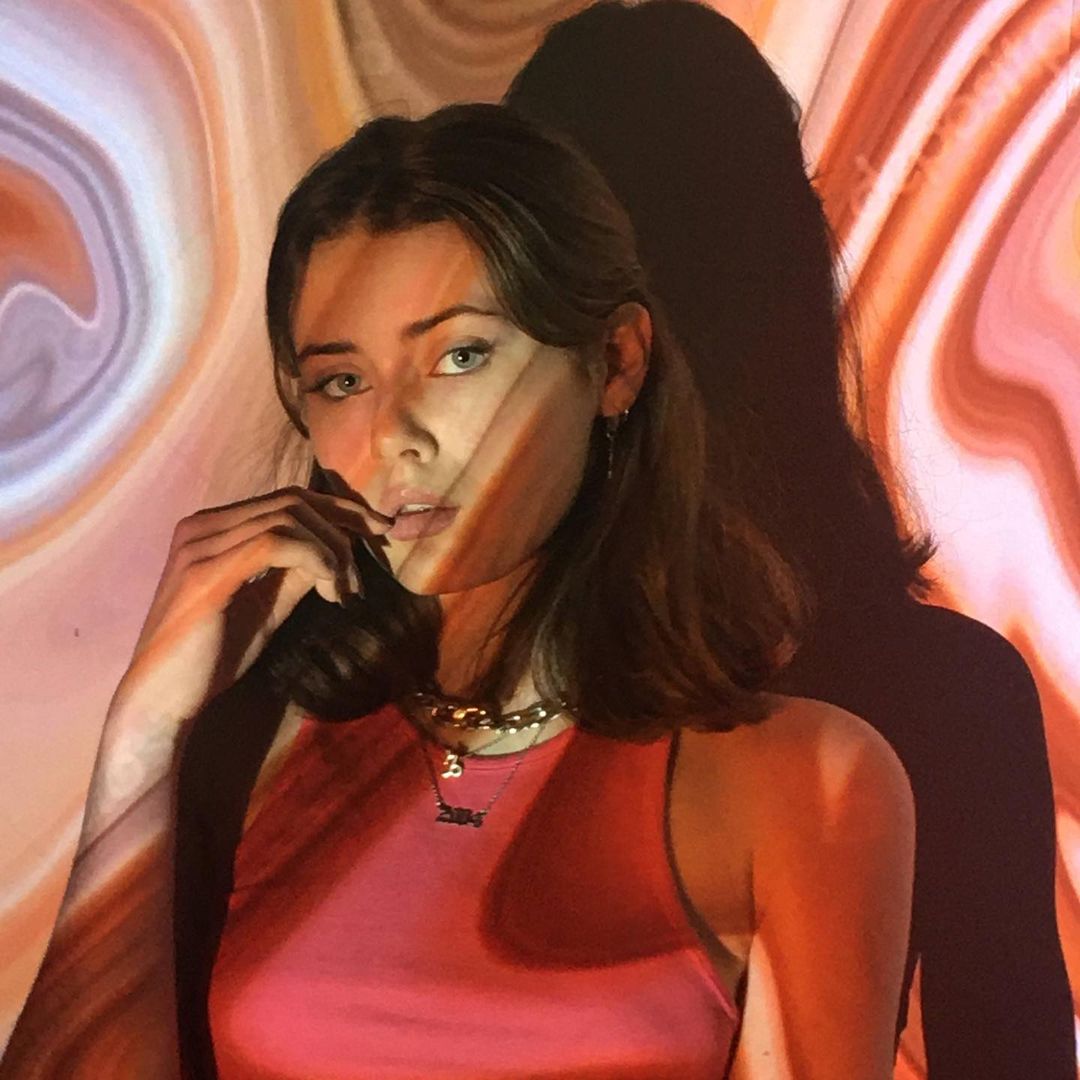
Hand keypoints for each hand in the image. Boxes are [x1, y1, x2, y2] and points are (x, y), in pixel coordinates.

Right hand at [103, 486, 392, 797]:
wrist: (162, 702)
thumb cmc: (212, 658)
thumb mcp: (267, 605)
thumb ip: (296, 573)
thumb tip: (338, 549)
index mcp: (213, 528)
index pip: (288, 497)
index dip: (341, 509)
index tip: (379, 531)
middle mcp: (202, 525)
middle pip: (294, 499)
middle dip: (344, 527)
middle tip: (365, 571)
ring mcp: (200, 545)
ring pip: (290, 516)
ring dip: (332, 551)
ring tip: (344, 592)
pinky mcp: (205, 573)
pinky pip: (274, 542)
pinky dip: (316, 559)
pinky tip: (330, 591)